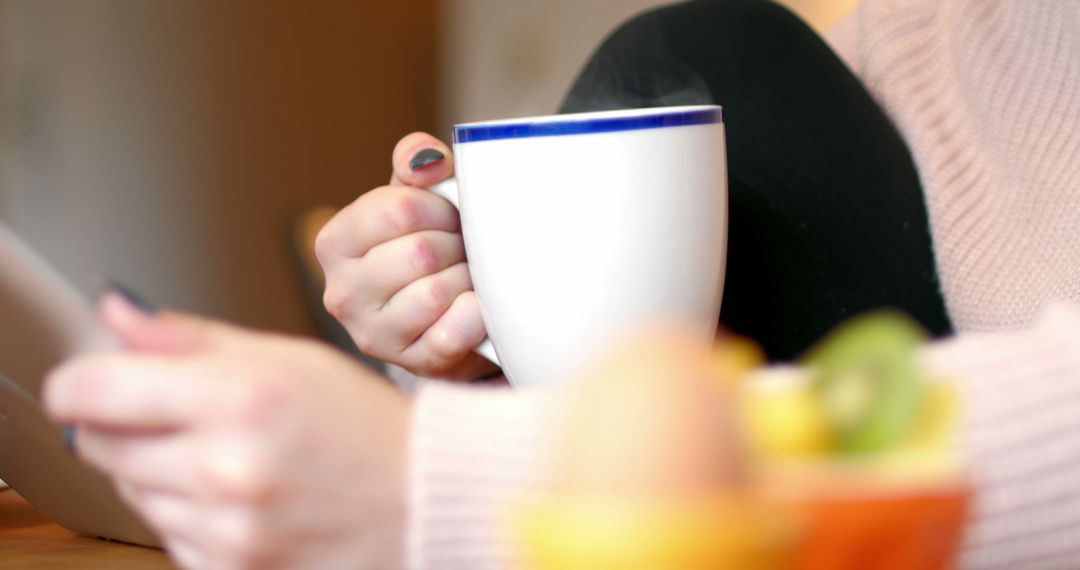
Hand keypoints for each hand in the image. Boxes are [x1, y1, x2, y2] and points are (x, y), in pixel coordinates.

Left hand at [44, 292, 408, 569]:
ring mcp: (228, 530)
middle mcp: (229, 468)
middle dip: (123, 423)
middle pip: (99, 444)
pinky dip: (190, 513)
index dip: (79, 382)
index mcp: (243, 397)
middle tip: (182, 414)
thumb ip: (190, 337)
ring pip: (132, 492)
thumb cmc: (364, 424)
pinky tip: (241, 495)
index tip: (87, 383)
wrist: (424, 499)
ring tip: (230, 456)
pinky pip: (167, 535)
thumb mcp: (287, 358)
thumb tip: (117, 312)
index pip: (94, 390)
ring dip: (161, 471)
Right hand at [315, 132, 497, 379]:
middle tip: (463, 250)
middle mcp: (342, 293)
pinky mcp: (411, 364)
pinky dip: (475, 316)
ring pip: (436, 292)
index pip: (398, 207)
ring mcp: (373, 334)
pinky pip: (452, 333)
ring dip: (466, 280)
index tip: (449, 216)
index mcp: (335, 242)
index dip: (439, 207)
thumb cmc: (427, 249)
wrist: (446, 319)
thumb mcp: (415, 200)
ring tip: (467, 278)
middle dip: (456, 245)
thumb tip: (429, 160)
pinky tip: (476, 308)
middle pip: (420, 252)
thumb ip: (417, 164)